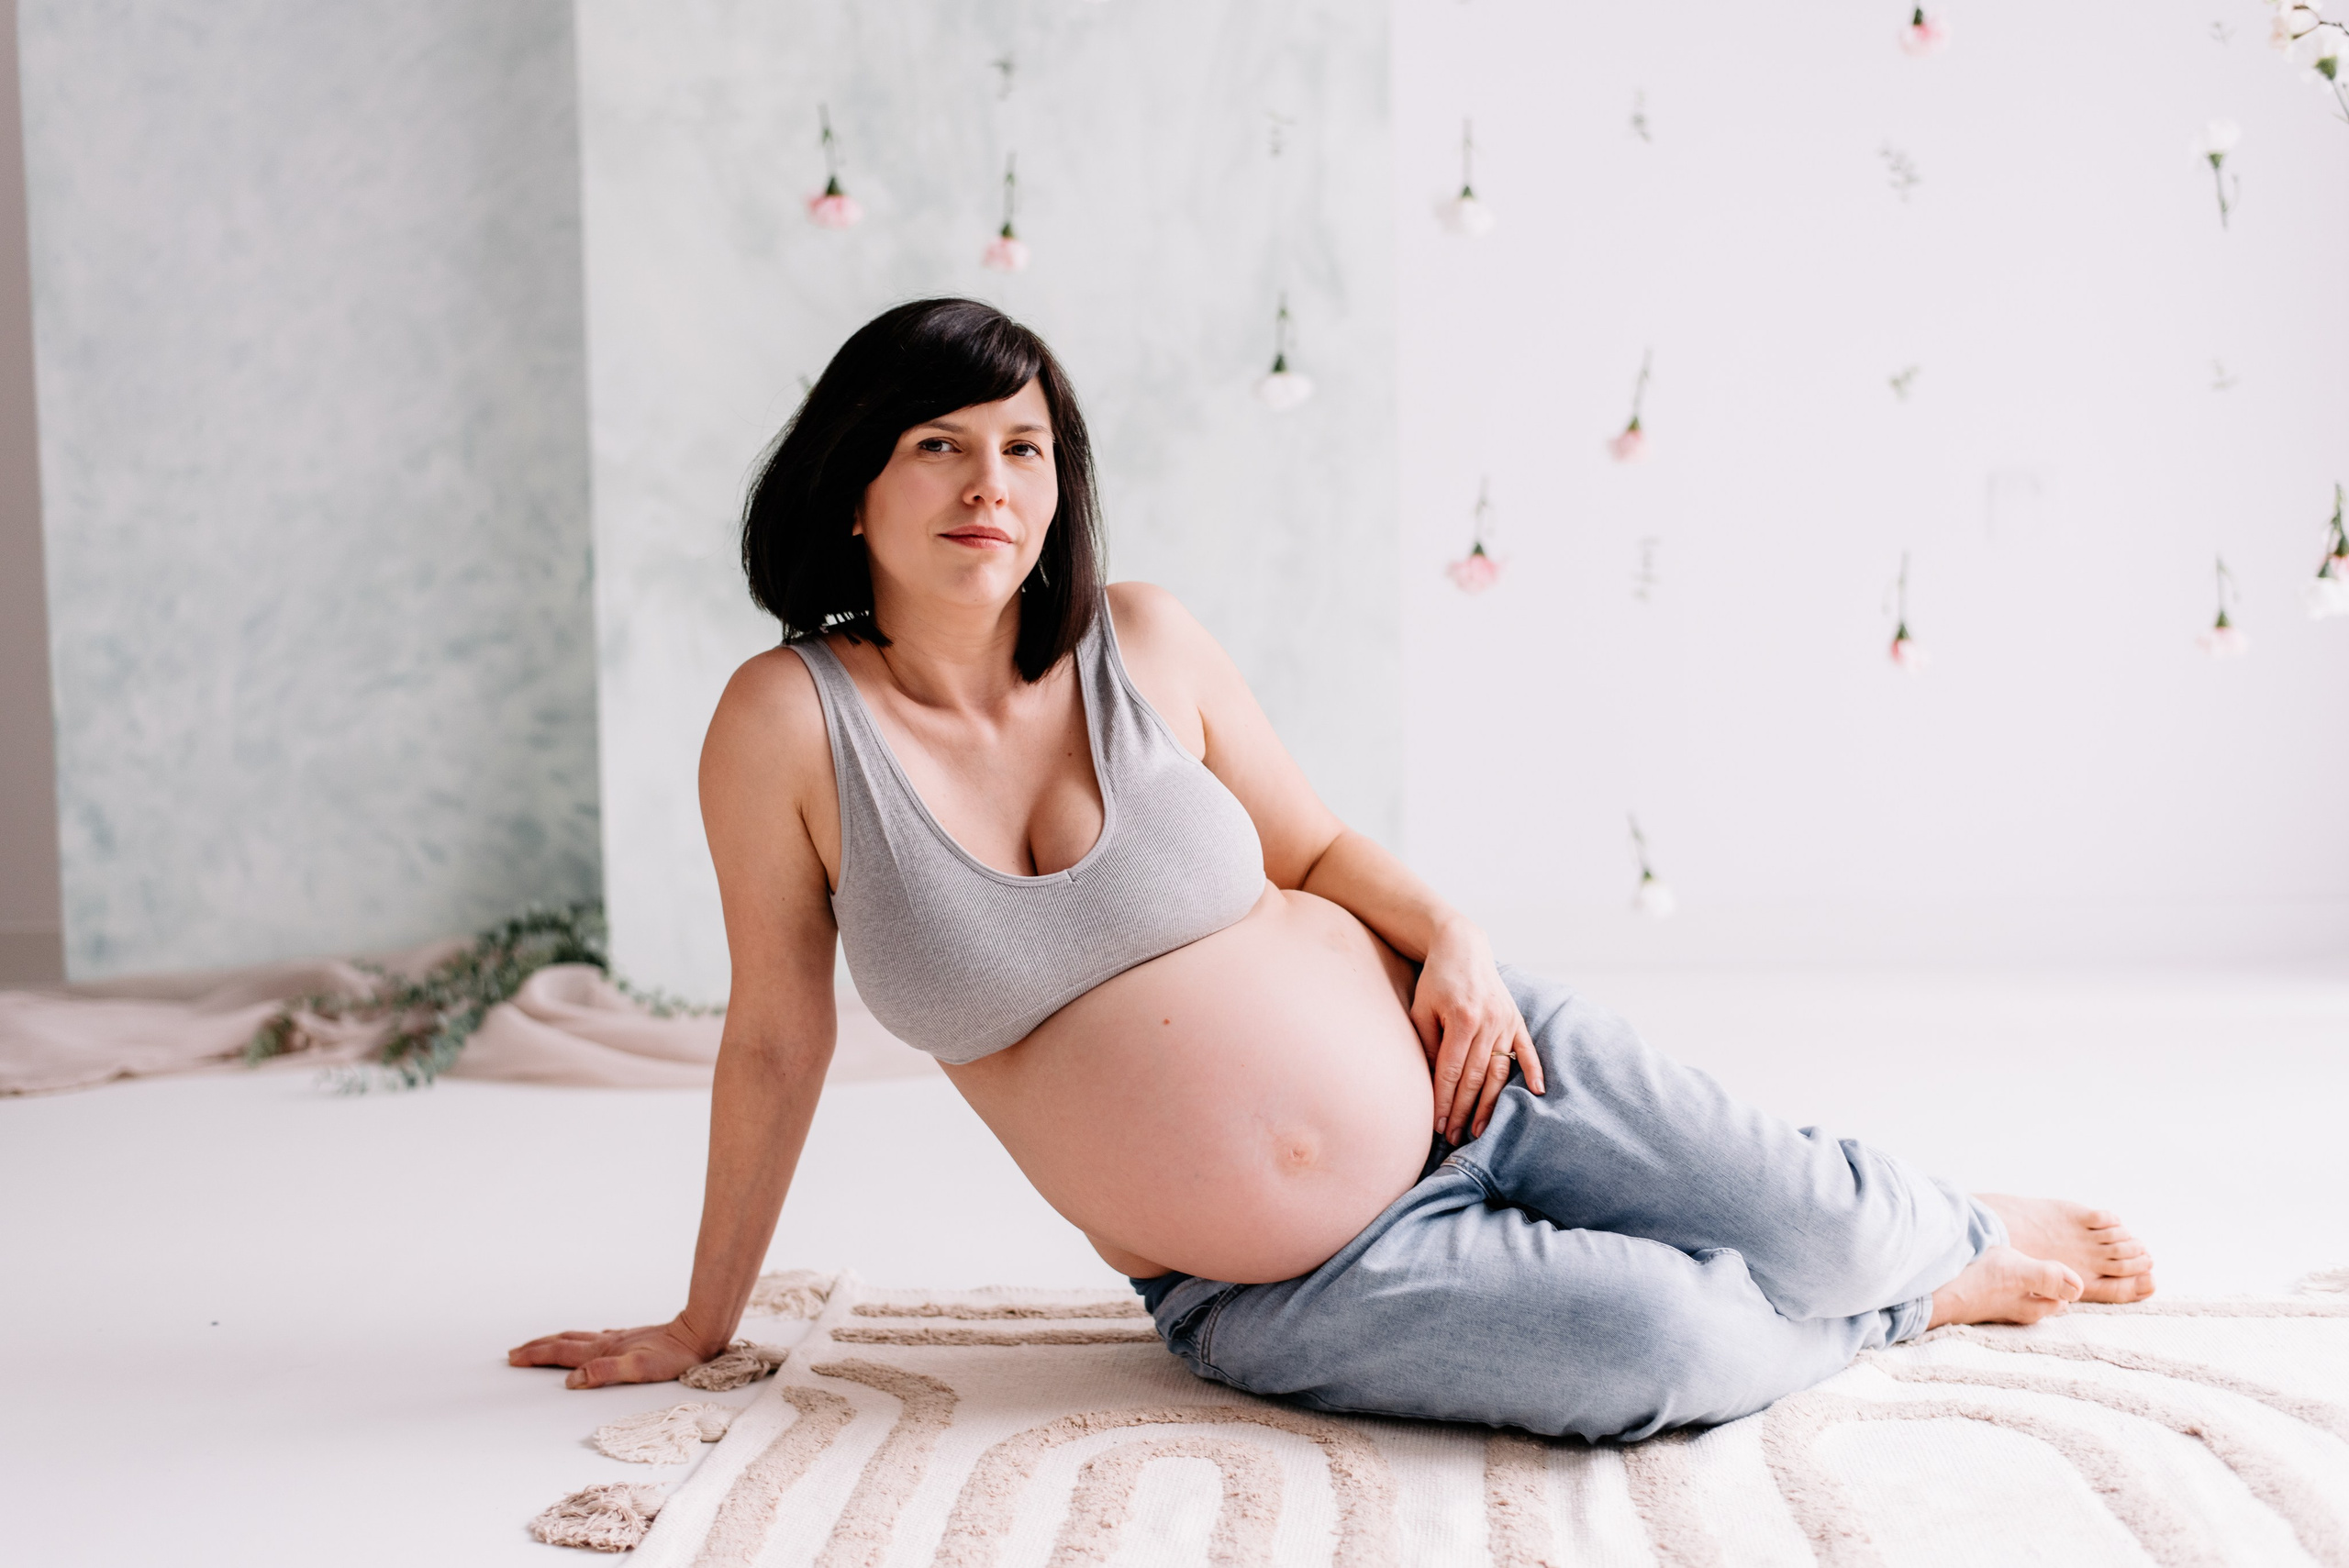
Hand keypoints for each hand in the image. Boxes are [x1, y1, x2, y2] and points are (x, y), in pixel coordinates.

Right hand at [507, 1315, 716, 1389]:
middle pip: (563, 1343)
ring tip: (540, 1345)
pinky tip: (586, 1342)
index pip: (562, 1354)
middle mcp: (607, 1342)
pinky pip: (594, 1338)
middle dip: (537, 1348)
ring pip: (577, 1338)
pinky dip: (578, 1340)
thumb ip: (606, 1372)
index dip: (536, 1357)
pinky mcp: (631, 1340)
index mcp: (604, 1351)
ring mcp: (619, 1339)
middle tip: (515, 1353)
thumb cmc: (674, 1356)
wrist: (700, 1335)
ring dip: (554, 1342)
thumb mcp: (640, 1370)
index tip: (514, 1359)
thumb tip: (572, 1380)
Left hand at [1409, 919, 1541, 1142]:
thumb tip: (1432, 1085)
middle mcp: (1488, 1022)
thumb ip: (1429, 1045)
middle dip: (1463, 1111)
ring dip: (1490, 1104)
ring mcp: (1506, 1021)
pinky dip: (1534, 1071)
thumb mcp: (1421, 1010)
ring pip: (1499, 1071)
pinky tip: (1537, 1094)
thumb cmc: (1435, 981)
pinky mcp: (1516, 1019)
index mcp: (1462, 1020)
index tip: (1437, 1126)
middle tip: (1453, 1137)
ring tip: (1479, 1130)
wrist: (1461, 947)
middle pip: (1476, 1078)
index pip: (1452, 1071)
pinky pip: (1527, 1050)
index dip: (1444, 1102)